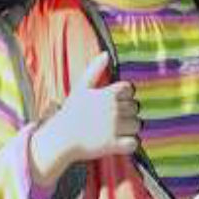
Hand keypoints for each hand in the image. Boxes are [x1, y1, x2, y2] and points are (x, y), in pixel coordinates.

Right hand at [30, 51, 139, 181]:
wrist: (60, 138)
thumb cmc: (71, 112)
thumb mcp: (81, 88)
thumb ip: (95, 69)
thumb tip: (106, 53)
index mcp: (107, 94)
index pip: (129, 89)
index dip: (124, 96)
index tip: (113, 103)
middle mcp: (113, 110)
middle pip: (135, 108)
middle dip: (127, 113)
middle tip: (112, 119)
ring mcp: (114, 128)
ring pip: (137, 125)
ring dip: (129, 128)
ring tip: (115, 130)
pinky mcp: (113, 145)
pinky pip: (134, 143)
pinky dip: (129, 144)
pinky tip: (119, 142)